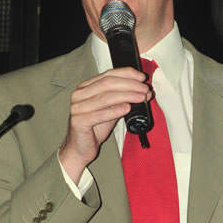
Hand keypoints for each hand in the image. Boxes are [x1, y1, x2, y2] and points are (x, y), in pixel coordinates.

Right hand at [59, 67, 150, 182]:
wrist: (80, 148)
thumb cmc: (95, 128)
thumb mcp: (110, 109)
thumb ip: (123, 99)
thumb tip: (143, 92)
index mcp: (86, 87)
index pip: (108, 74)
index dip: (127, 74)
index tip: (142, 77)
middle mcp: (79, 95)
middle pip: (107, 84)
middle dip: (130, 85)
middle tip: (144, 89)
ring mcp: (77, 108)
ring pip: (105, 98)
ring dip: (126, 96)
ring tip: (141, 98)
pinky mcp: (78, 122)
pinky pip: (99, 115)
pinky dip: (115, 111)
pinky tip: (126, 109)